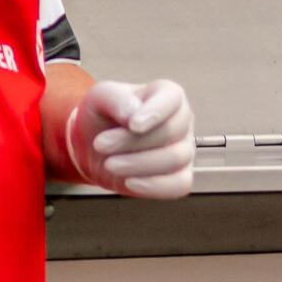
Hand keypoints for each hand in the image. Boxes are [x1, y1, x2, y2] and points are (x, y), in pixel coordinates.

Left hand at [65, 79, 195, 198]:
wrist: (97, 148)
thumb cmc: (104, 116)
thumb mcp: (100, 97)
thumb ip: (116, 98)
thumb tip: (132, 113)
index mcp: (168, 95)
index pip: (172, 98)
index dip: (155, 112)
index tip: (133, 125)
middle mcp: (181, 121)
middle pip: (170, 131)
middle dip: (132, 142)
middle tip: (101, 145)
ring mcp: (184, 150)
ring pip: (174, 159)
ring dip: (138, 164)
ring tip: (109, 164)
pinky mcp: (180, 176)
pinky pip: (179, 184)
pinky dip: (154, 186)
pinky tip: (130, 182)